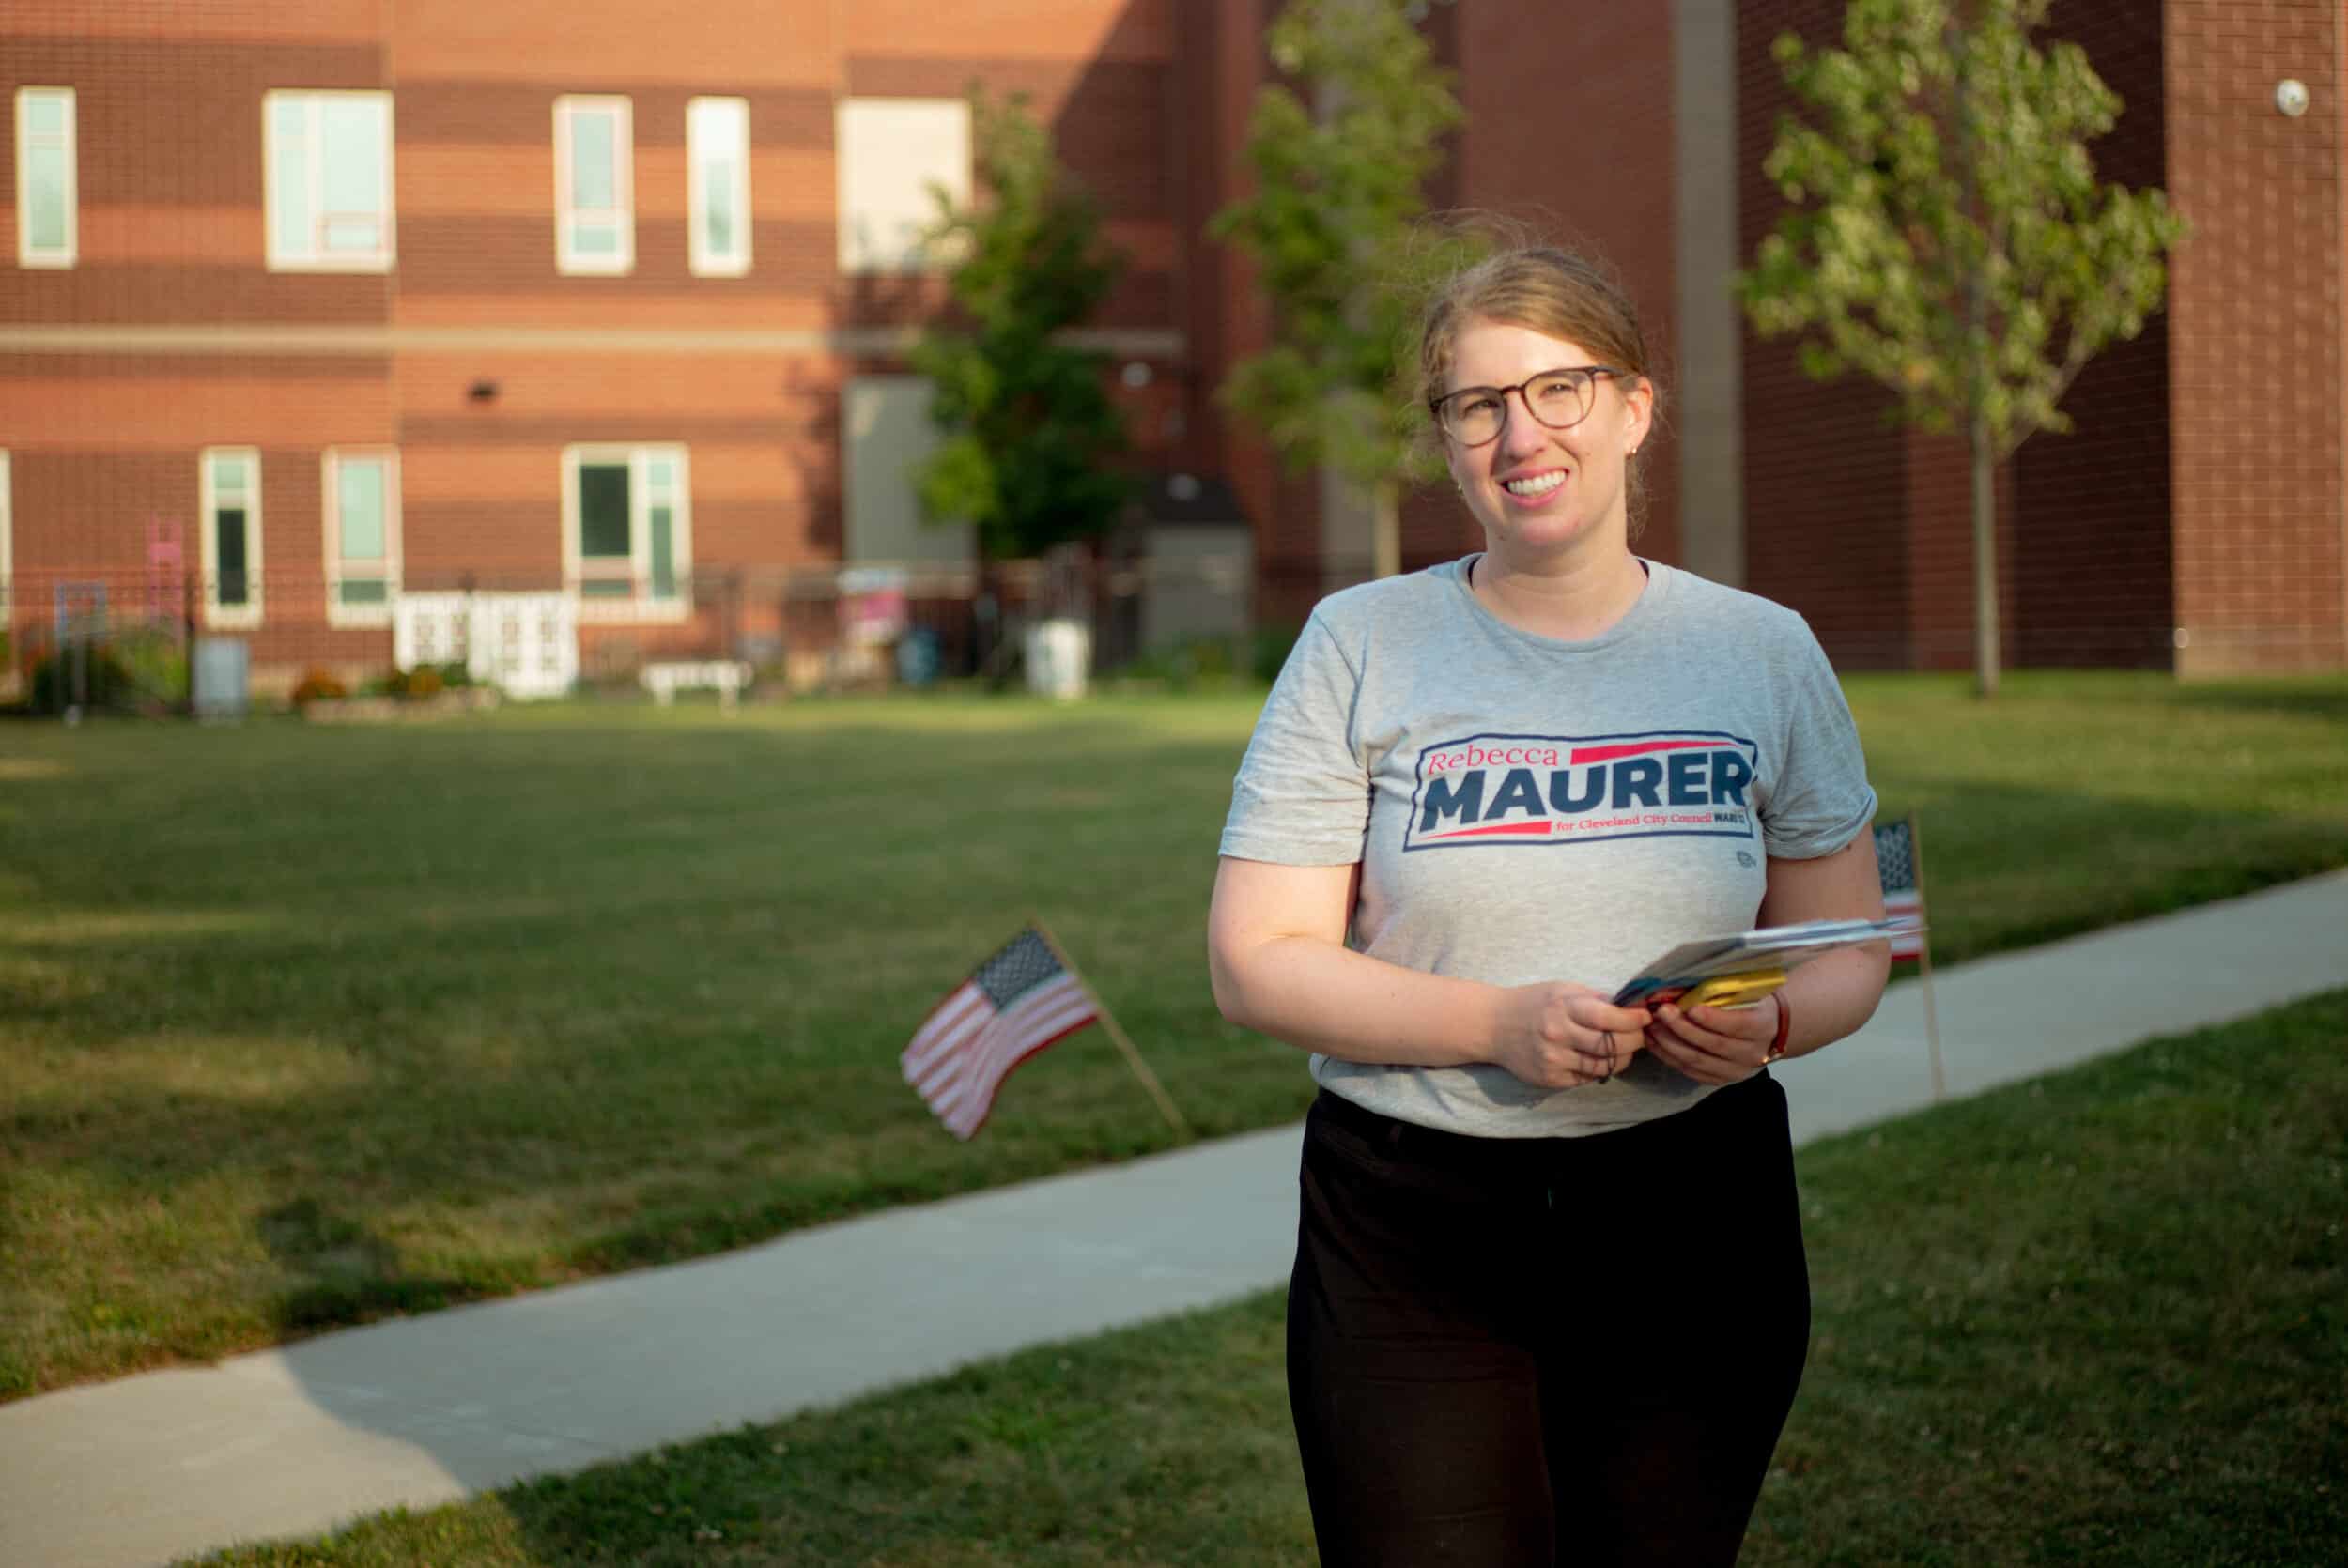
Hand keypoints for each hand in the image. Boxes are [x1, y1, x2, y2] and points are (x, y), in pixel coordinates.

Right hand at [1489, 983, 1652, 1089]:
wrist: (1492, 1026)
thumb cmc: (1532, 1003)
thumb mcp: (1561, 990)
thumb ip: (1594, 999)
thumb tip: (1630, 1007)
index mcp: (1563, 1007)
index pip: (1608, 1017)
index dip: (1633, 1019)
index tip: (1645, 1017)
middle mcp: (1558, 1035)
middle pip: (1611, 1045)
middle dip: (1634, 1041)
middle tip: (1639, 1036)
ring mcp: (1553, 1060)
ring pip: (1603, 1067)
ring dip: (1622, 1059)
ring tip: (1623, 1049)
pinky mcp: (1550, 1079)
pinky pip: (1586, 1078)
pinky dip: (1598, 1069)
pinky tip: (1596, 1059)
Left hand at [1644, 995, 1780, 1084]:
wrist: (1769, 1031)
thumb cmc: (1752, 1003)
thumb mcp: (1747, 992)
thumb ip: (1724, 989)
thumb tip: (1686, 984)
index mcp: (1762, 1026)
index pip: (1737, 1025)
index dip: (1713, 1018)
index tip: (1690, 1008)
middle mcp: (1752, 1053)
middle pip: (1713, 1044)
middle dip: (1683, 1028)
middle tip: (1661, 1012)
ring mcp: (1736, 1070)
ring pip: (1698, 1061)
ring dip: (1670, 1044)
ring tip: (1652, 1027)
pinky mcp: (1721, 1079)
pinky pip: (1691, 1072)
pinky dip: (1670, 1057)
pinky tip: (1655, 1043)